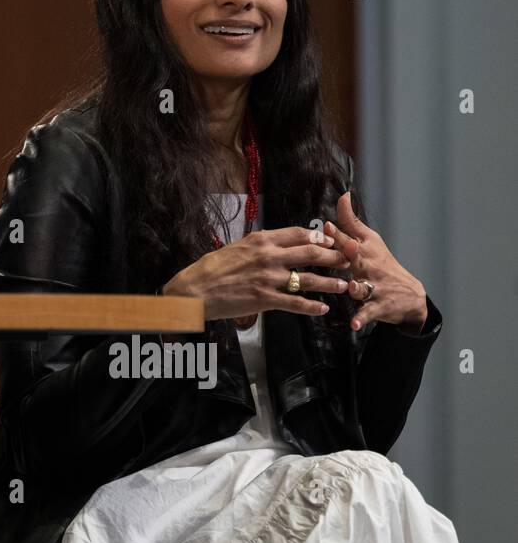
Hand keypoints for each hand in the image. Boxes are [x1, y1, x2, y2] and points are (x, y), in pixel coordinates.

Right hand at [162, 226, 352, 322]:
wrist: (194, 290)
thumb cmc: (211, 269)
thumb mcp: (236, 247)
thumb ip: (259, 245)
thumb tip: (276, 243)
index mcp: (260, 240)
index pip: (299, 233)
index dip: (320, 236)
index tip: (332, 240)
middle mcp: (268, 256)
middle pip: (310, 252)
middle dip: (333, 256)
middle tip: (348, 260)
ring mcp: (267, 278)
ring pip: (308, 279)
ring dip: (329, 282)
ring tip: (344, 286)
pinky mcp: (264, 299)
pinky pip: (295, 303)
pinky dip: (311, 306)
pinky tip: (322, 309)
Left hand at [328, 193, 428, 334]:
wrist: (410, 294)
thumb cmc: (381, 263)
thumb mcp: (369, 241)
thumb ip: (352, 221)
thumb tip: (343, 195)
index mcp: (364, 250)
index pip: (350, 239)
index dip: (340, 233)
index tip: (328, 225)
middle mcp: (370, 267)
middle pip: (357, 260)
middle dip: (350, 254)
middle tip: (345, 249)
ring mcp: (375, 287)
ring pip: (364, 287)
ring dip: (358, 288)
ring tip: (352, 288)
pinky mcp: (379, 306)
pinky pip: (368, 313)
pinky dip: (362, 319)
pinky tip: (354, 324)